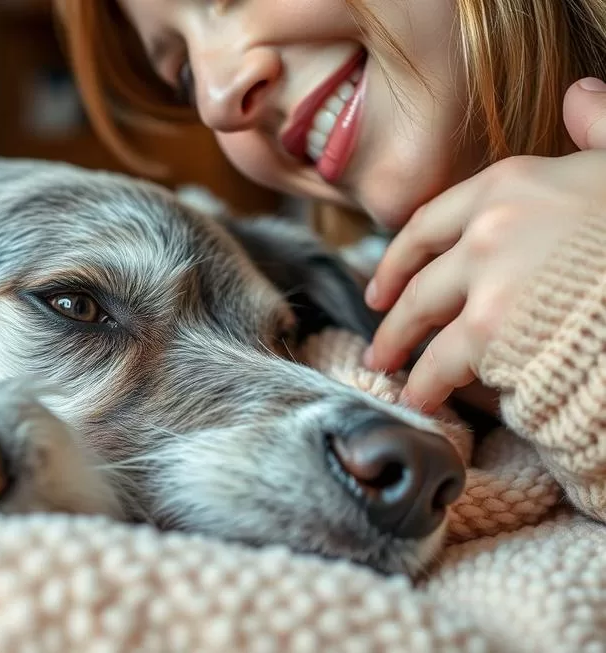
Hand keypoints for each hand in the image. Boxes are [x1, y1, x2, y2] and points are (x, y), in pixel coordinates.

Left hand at [361, 77, 605, 412]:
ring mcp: (486, 279)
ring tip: (397, 378)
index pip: (428, 222)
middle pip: (419, 277)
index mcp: (510, 183)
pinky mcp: (492, 331)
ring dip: (404, 353)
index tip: (382, 284)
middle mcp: (486, 225)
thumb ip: (597, 131)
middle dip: (394, 315)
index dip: (399, 257)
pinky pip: (444, 364)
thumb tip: (578, 95)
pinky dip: (429, 385)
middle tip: (381, 342)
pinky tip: (422, 399)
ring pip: (424, 321)